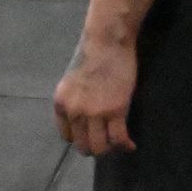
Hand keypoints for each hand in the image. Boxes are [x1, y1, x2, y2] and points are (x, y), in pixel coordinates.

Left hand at [55, 34, 138, 155]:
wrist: (106, 41)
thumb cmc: (91, 54)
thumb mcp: (72, 80)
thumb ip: (75, 99)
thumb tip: (84, 116)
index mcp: (61, 103)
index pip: (66, 135)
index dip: (80, 138)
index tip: (90, 136)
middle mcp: (74, 111)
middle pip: (82, 145)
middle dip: (94, 148)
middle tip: (106, 144)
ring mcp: (94, 113)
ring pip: (100, 147)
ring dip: (109, 149)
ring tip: (117, 145)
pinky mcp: (115, 111)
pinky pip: (118, 138)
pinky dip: (125, 145)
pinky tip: (130, 145)